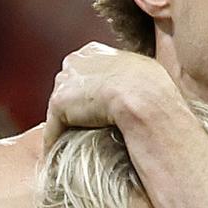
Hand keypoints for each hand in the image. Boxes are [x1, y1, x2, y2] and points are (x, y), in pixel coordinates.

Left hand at [43, 41, 175, 148]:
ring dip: (64, 125)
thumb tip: (136, 92)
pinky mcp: (59, 103)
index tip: (96, 111)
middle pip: (68, 87)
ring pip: (60, 108)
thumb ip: (130, 78)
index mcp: (95, 51)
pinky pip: (54, 128)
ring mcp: (65, 81)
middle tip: (84, 129)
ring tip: (71, 145)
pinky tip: (60, 156)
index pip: (84, 72)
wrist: (144, 97)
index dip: (89, 92)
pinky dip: (56, 142)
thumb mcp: (145, 73)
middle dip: (73, 106)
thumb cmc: (153, 89)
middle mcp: (76, 61)